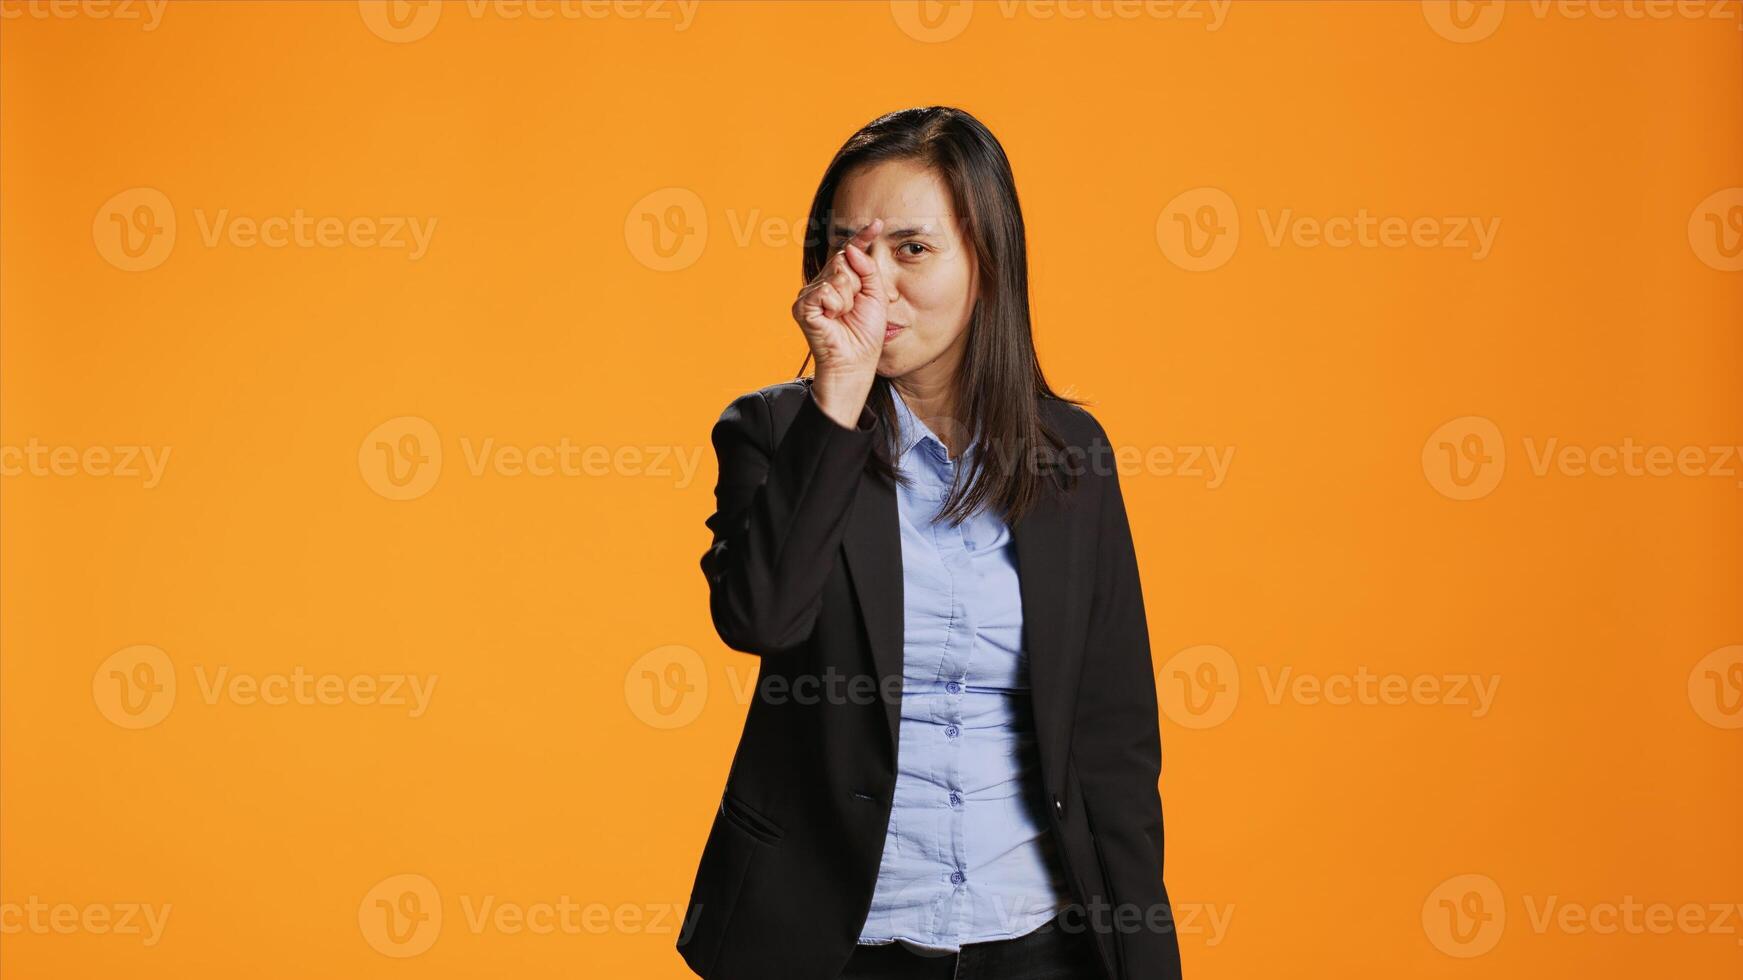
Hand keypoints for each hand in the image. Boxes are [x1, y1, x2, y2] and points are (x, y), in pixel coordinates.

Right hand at [791, 219, 886, 425]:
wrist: (855, 362)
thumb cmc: (865, 334)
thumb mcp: (876, 296)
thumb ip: (868, 270)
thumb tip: (851, 249)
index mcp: (839, 281)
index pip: (850, 253)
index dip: (862, 238)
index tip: (877, 224)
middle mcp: (822, 284)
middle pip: (842, 261)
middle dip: (856, 283)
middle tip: (853, 307)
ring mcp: (810, 295)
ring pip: (835, 276)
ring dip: (847, 298)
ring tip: (843, 316)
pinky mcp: (802, 306)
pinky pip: (825, 291)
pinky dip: (836, 305)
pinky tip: (833, 319)